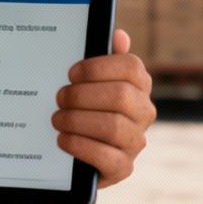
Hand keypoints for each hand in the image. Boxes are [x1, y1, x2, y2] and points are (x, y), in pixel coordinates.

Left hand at [52, 30, 155, 187]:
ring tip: (58, 119)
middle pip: (120, 96)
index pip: (131, 67)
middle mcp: (144, 112)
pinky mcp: (123, 167)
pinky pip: (106, 157)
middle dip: (82, 95)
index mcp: (139, 85)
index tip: (72, 73)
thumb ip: (105, 58)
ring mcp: (136, 141)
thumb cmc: (85, 108)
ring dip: (77, 120)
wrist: (76, 153)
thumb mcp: (91, 82)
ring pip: (113, 126)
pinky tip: (63, 139)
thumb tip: (119, 35)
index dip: (98, 68)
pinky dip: (79, 145)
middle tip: (60, 97)